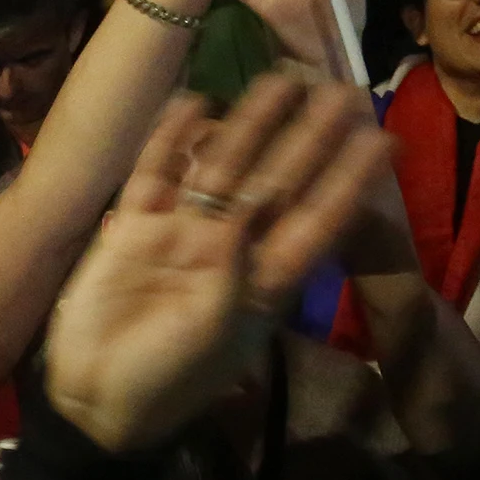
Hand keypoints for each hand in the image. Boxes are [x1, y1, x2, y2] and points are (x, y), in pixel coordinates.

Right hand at [41, 70, 391, 453]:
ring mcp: (182, 231)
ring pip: (223, 167)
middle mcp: (231, 246)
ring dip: (250, 126)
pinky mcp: (134, 225)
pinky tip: (193, 101)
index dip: (350, 179)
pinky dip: (171, 139)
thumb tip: (244, 218)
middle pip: (277, 181)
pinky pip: (157, 172)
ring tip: (279, 81)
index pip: (319, 218)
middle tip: (342, 90)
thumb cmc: (170, 377)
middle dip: (309, 138)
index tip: (383, 139)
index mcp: (266, 279)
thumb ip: (232, 272)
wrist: (95, 398)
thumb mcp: (216, 332)